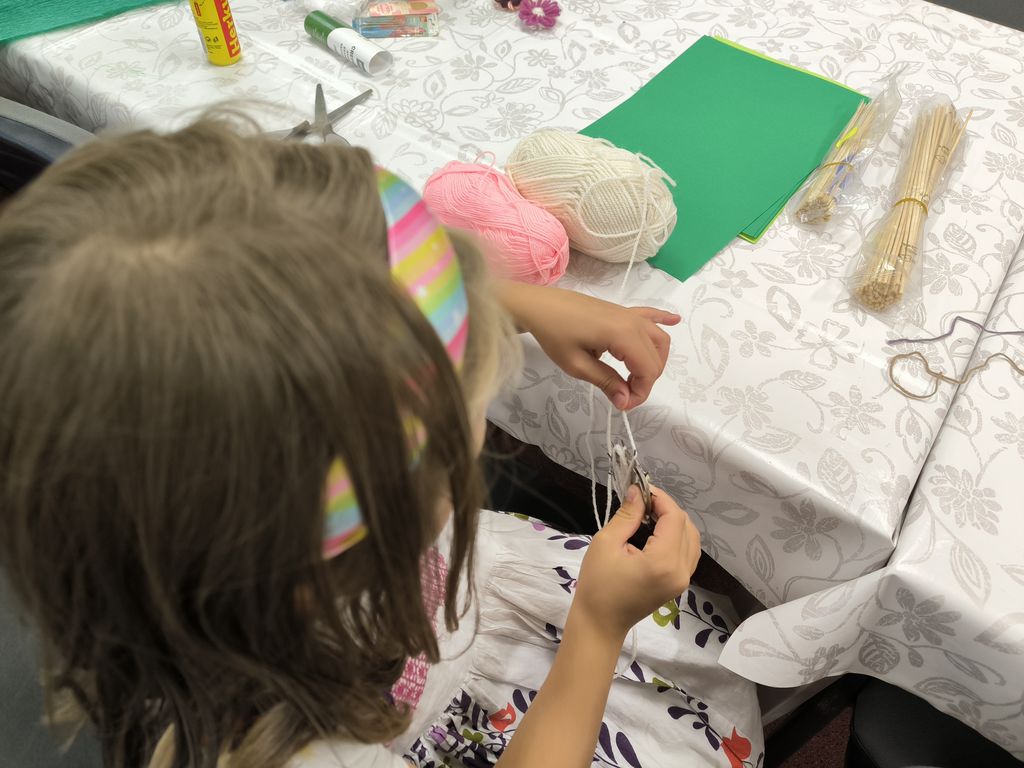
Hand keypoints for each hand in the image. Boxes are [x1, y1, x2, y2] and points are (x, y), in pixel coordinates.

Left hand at [497, 282, 679, 410]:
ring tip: (636, 376)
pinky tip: (675, 321)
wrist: (538, 305)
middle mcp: (633, 322)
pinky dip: (663, 319)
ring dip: (654, 360)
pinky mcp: (621, 310)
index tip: (621, 404)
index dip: (640, 392)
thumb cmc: (553, 334)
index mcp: (623, 335)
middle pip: (656, 357)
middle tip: (622, 395)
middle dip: (645, 381)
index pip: (648, 369)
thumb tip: (626, 401)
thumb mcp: (576, 365)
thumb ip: (606, 381)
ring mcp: (629, 314)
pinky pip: (649, 314)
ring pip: (658, 339)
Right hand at [573, 485, 700, 639]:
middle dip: (666, 508)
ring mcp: (683, 579)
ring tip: (649, 516)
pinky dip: (677, 537)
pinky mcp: (680, 584)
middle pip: (686, 526)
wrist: (600, 623)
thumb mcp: (606, 544)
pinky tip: (656, 534)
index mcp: (663, 561)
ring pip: (691, 538)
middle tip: (641, 502)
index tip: (640, 489)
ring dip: (674, 522)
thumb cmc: (598, 585)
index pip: (674, 518)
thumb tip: (637, 491)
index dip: (660, 499)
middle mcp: (681, 570)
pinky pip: (688, 552)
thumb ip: (627, 515)